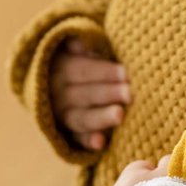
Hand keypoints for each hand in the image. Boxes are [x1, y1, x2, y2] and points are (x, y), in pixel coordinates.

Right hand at [49, 36, 130, 150]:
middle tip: (130, 93)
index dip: (104, 72)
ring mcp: (63, 116)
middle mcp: (59, 95)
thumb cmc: (80, 62)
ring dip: (100, 117)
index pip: (83, 71)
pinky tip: (101, 143)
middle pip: (85, 94)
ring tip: (120, 115)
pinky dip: (88, 141)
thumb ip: (82, 45)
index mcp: (61, 70)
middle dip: (108, 94)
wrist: (56, 86)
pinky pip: (77, 139)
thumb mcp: (74, 49)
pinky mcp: (69, 134)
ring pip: (81, 118)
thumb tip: (82, 42)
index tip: (126, 73)